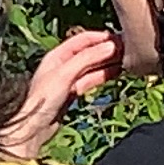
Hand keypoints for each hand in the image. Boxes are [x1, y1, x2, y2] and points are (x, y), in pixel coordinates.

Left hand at [0, 29, 122, 159]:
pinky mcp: (72, 93)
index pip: (82, 39)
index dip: (101, 37)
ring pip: (92, 66)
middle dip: (108, 49)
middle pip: (89, 52)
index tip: (120, 38)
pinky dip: (103, 75)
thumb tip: (110, 45)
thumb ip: (87, 58)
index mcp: (56, 55)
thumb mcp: (65, 74)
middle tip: (129, 49)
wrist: (34, 127)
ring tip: (128, 59)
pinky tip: (117, 73)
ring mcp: (68, 79)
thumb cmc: (42, 100)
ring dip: (108, 62)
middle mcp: (62, 65)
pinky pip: (91, 79)